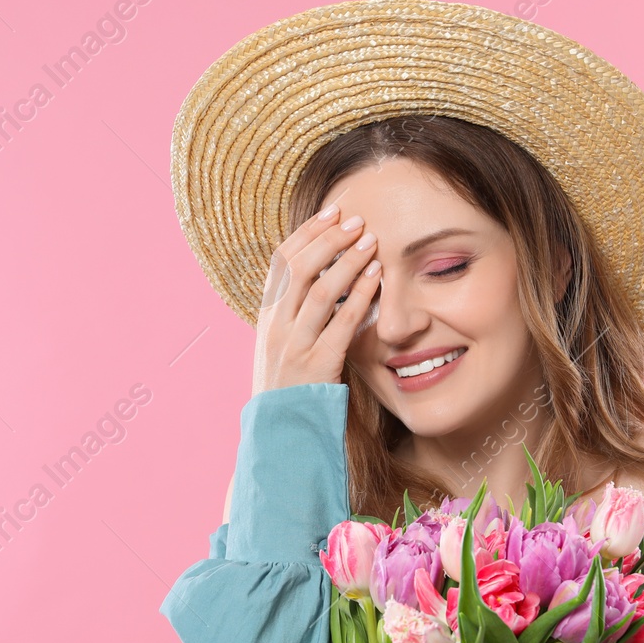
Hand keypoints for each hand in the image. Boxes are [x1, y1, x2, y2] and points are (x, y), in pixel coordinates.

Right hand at [251, 201, 381, 395]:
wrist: (280, 431)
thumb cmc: (288, 384)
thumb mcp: (280, 343)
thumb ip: (295, 311)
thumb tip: (320, 272)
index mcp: (267, 315)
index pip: (282, 261)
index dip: (308, 232)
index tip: (332, 212)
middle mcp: (276, 326)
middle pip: (299, 268)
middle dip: (329, 239)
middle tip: (356, 220)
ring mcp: (294, 345)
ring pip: (319, 291)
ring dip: (347, 262)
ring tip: (370, 241)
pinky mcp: (317, 365)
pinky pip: (341, 324)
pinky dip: (360, 297)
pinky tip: (376, 279)